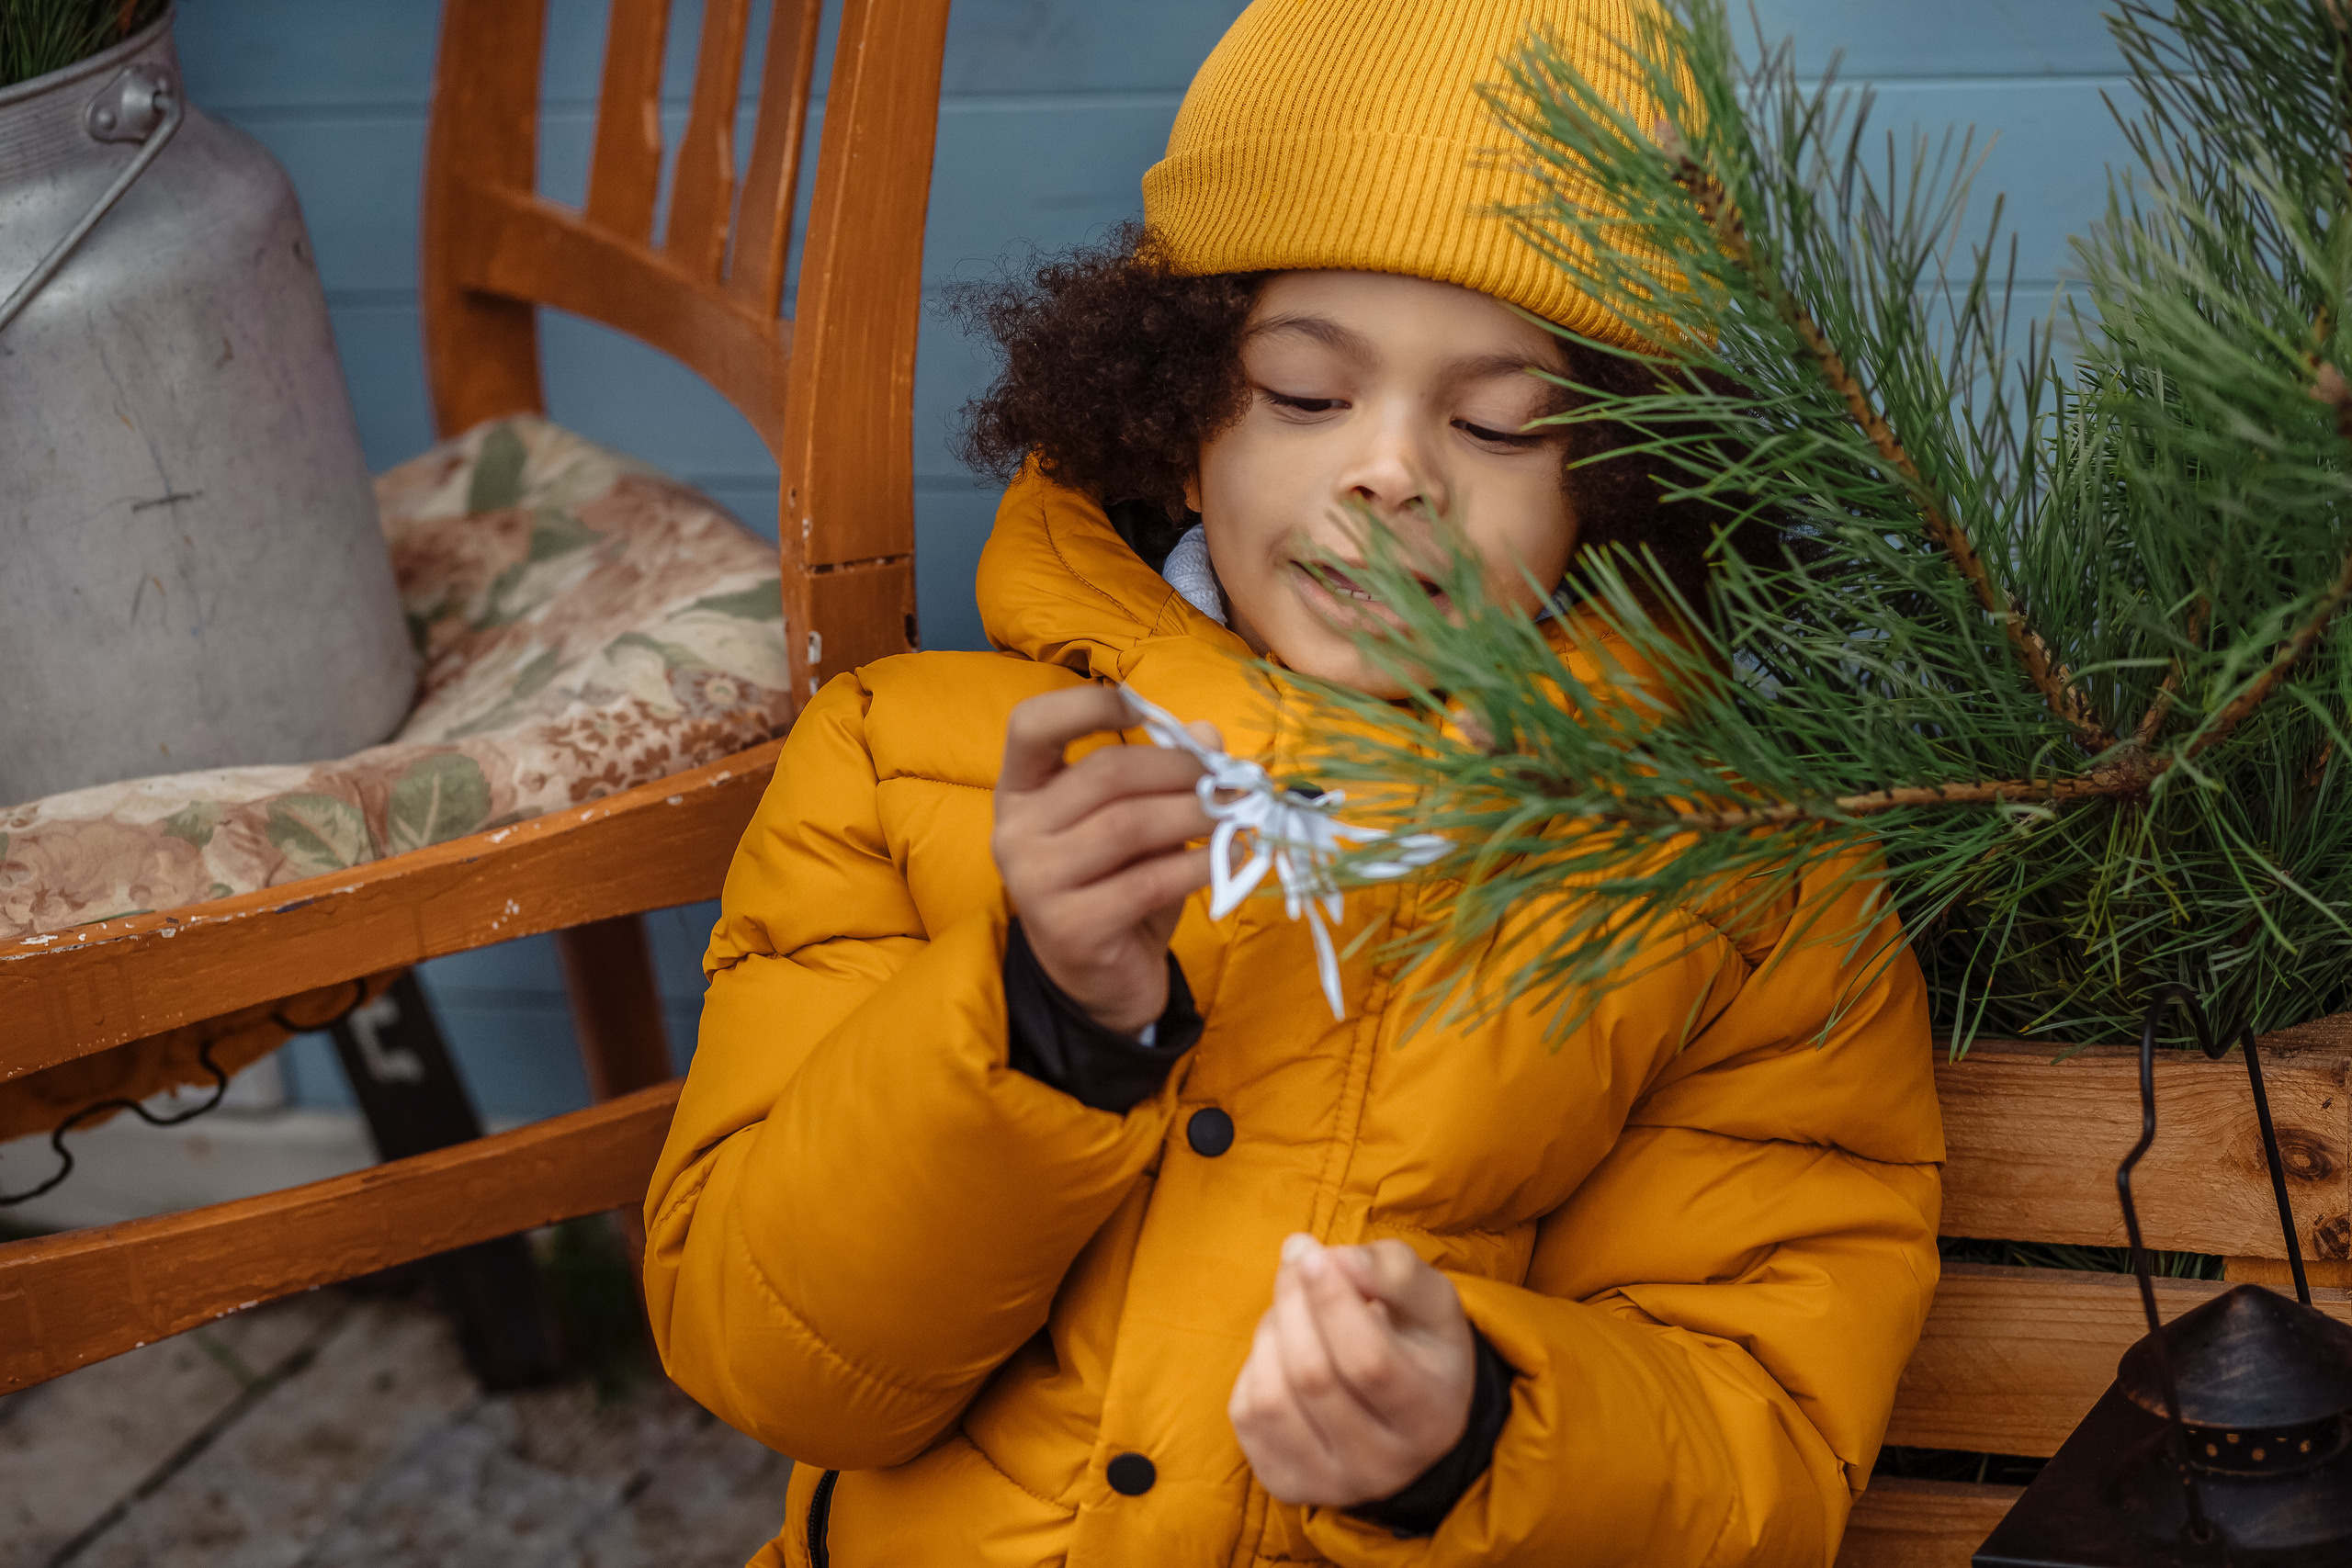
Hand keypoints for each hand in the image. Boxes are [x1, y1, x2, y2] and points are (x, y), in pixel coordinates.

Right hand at [992, 684, 1217, 1033]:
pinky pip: (1148, 881)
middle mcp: (1013, 830)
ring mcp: (1033, 882)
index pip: (1030, 724)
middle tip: (1227, 779)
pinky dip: (1198, 866)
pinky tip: (1228, 858)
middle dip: (1179, 769)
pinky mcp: (1068, 927)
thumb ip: (1166, 773)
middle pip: (1104, 773)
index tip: (1140, 703)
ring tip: (1237, 815)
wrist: (1100, 981)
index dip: (1085, 704)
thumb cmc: (1117, 885)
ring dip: (1196, 815)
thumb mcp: (1139, 820)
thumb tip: (1208, 736)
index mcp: (1020, 790)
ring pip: (1130, 825)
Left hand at [1229, 1235, 1476, 1506]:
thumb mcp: (1430, 1299)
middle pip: (1313, 1375)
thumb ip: (1390, 1271)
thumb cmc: (1419, 1342)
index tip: (1313, 1254)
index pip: (1368, 1361)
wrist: (1408, 1414)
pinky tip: (1282, 1350)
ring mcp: (1332, 1483)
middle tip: (1297, 1262)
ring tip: (1293, 1309)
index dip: (1332, 1301)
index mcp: (1430, 1416)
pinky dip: (1255, 1366)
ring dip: (1271, 1333)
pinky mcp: (1286, 1483)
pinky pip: (1246, 1415)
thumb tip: (1328, 1260)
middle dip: (1294, 1304)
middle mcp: (1384, 1465)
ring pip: (1272, 1397)